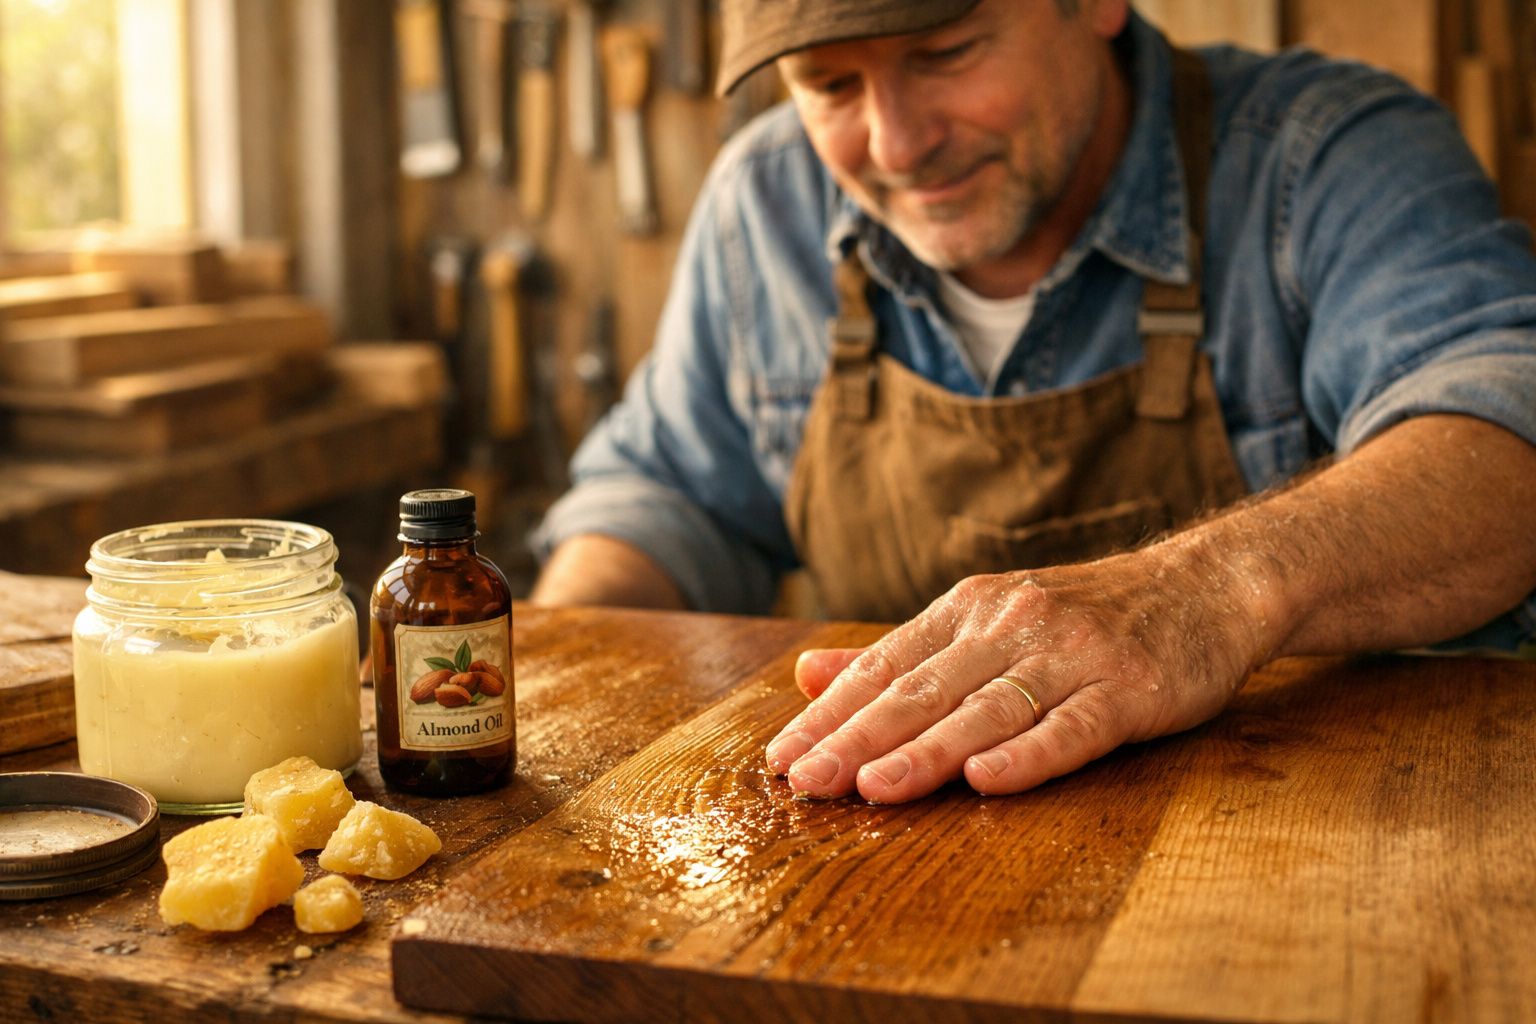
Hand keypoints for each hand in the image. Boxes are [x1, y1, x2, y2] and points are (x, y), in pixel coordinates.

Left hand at [768, 545, 1267, 801]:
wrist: (1203, 588)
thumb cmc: (1083, 618)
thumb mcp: (985, 621)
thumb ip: (900, 653)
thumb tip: (808, 674)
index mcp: (967, 611)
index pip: (884, 666)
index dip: (832, 714)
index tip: (781, 758)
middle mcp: (1009, 626)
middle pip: (923, 690)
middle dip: (858, 738)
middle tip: (805, 781)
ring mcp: (1070, 655)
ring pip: (986, 709)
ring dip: (927, 751)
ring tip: (872, 789)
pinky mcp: (1128, 690)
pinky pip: (1072, 726)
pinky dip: (1028, 753)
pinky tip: (987, 780)